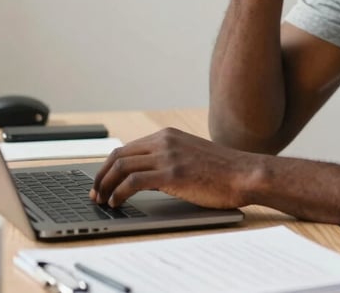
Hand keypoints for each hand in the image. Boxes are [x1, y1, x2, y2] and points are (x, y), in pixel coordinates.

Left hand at [89, 128, 257, 208]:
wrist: (244, 174)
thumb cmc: (222, 171)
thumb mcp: (189, 157)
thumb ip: (167, 160)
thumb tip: (140, 178)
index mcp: (168, 135)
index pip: (126, 148)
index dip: (107, 168)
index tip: (100, 184)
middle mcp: (165, 141)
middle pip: (118, 155)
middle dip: (101, 177)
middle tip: (95, 194)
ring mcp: (168, 155)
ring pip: (121, 167)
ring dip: (106, 186)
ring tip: (103, 202)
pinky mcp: (173, 173)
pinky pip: (133, 182)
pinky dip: (119, 194)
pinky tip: (117, 203)